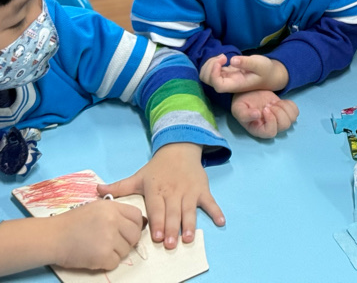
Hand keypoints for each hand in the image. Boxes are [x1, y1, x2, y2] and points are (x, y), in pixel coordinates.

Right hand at [48, 199, 143, 269]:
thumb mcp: (96, 208)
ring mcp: (108, 238)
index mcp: (112, 207)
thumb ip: (116, 213)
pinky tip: (95, 257)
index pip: (137, 216)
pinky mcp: (102, 255)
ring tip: (99, 248)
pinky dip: (107, 263)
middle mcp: (113, 221)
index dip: (135, 225)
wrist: (52, 237)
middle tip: (115, 244)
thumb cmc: (71, 223)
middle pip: (135, 235)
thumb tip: (137, 223)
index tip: (127, 231)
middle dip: (128, 241)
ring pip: (126, 250)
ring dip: (116, 253)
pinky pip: (115, 262)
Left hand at [98, 142, 223, 248]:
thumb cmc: (157, 168)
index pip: (156, 208)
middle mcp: (173, 191)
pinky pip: (210, 202)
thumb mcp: (138, 176)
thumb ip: (119, 187)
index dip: (156, 222)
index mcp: (156, 189)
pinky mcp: (202, 189)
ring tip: (188, 238)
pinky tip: (220, 222)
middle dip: (171, 228)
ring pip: (189, 210)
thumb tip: (97, 191)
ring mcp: (189, 190)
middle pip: (172, 212)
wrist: (180, 149)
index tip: (155, 236)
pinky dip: (216, 211)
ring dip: (189, 224)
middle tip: (170, 244)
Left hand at [201, 54, 287, 93]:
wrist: (269, 75)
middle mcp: (228, 83)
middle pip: (208, 81)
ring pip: (207, 76)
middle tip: (223, 57)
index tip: (222, 60)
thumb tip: (232, 60)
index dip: (214, 73)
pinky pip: (212, 71)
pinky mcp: (225, 74)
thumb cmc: (266, 70)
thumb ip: (247, 63)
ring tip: (223, 57)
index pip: (218, 85)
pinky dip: (213, 63)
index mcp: (236, 85)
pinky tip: (223, 58)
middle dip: (210, 67)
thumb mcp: (260, 64)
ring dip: (209, 64)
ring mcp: (225, 79)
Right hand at [231, 89, 298, 137]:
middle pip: (284, 125)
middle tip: (269, 104)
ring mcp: (280, 121)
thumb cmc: (242, 103)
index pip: (271, 132)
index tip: (265, 108)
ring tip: (274, 103)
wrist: (249, 93)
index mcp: (259, 130)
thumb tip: (257, 115)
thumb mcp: (238, 108)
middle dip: (278, 112)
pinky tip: (280, 101)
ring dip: (284, 107)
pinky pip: (295, 112)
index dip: (271, 120)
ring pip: (292, 119)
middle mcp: (271, 127)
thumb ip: (245, 115)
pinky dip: (290, 105)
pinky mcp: (285, 112)